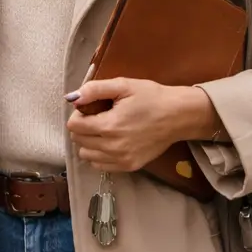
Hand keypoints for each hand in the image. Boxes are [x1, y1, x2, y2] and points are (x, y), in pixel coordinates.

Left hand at [64, 78, 206, 171]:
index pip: (73, 126)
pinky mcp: (129, 166)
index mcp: (109, 125)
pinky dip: (99, 155)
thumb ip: (94, 90)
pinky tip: (109, 142)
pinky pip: (100, 165)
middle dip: (82, 128)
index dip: (78, 115)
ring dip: (88, 143)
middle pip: (78, 141)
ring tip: (103, 131)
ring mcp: (121, 159)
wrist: (178, 116)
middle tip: (97, 117)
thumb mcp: (123, 85)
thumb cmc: (151, 97)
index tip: (90, 109)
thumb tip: (72, 98)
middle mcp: (113, 146)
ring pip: (86, 156)